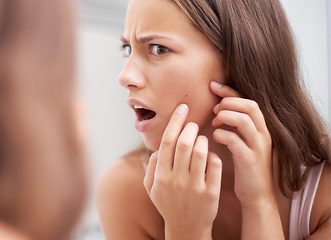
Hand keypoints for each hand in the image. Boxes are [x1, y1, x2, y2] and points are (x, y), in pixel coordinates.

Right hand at [144, 104, 221, 239]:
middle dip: (191, 127)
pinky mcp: (210, 193)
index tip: (183, 108)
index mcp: (160, 176)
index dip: (176, 120)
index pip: (167, 140)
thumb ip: (151, 167)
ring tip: (201, 139)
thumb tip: (156, 148)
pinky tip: (210, 155)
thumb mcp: (151, 188)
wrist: (186, 229)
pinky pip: (215, 164)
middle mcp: (176, 180)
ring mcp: (194, 187)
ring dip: (203, 139)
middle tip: (194, 124)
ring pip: (201, 151)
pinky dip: (213, 155)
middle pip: (184, 142)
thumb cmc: (168, 204)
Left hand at [210, 81, 274, 207]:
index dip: (230, 91)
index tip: (212, 86)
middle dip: (228, 102)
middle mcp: (263, 134)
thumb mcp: (243, 142)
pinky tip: (215, 138)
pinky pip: (235, 140)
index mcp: (261, 128)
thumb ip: (234, 126)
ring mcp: (258, 147)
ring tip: (214, 123)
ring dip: (225, 116)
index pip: (248, 100)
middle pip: (249, 105)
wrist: (256, 196)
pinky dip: (221, 134)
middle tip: (214, 110)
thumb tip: (216, 109)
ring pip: (244, 120)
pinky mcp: (250, 160)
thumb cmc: (245, 167)